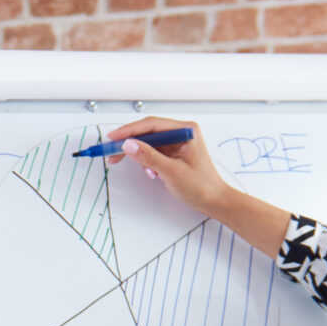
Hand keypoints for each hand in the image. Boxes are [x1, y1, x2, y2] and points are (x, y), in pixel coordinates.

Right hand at [102, 117, 291, 254]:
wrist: (214, 201)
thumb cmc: (202, 186)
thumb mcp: (172, 172)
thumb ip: (149, 157)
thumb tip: (129, 144)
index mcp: (186, 130)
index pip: (151, 125)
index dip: (129, 131)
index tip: (113, 138)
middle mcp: (181, 133)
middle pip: (148, 132)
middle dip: (130, 144)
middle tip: (112, 153)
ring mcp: (177, 143)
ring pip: (148, 143)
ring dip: (140, 156)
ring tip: (144, 171)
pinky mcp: (173, 153)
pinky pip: (153, 152)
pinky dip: (147, 162)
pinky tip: (151, 173)